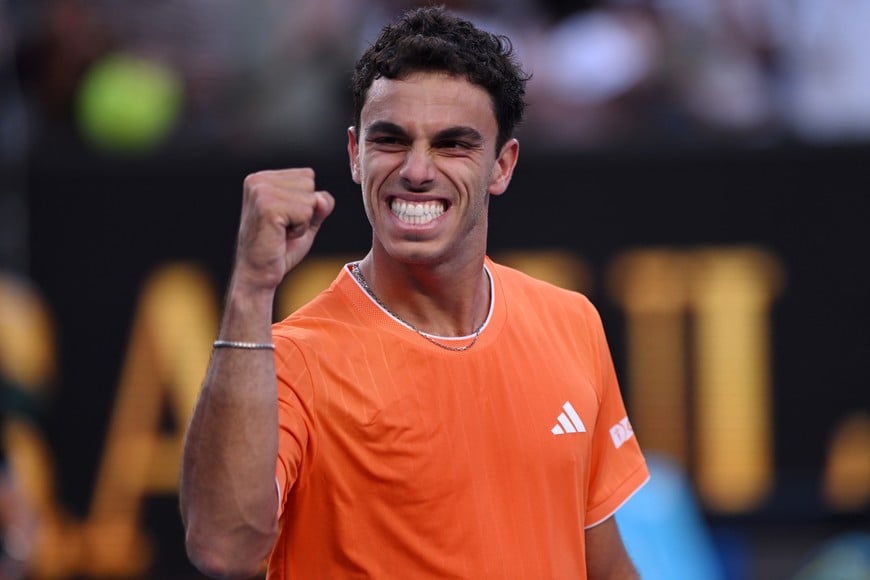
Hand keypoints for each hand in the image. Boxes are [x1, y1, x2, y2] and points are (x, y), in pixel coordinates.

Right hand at [233, 168, 334, 293]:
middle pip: (310, 184)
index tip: (285, 219)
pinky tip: (281, 236)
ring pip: (310, 199)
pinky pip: (305, 212)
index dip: (305, 202)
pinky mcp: (267, 207)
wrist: (258, 274)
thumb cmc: (279, 249)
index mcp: (263, 178)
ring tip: (281, 232)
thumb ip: (319, 204)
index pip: (307, 175)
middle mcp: (258, 180)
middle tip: (283, 228)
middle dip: (305, 211)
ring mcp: (261, 192)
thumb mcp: (306, 221)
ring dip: (302, 221)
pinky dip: (300, 229)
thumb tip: (323, 199)